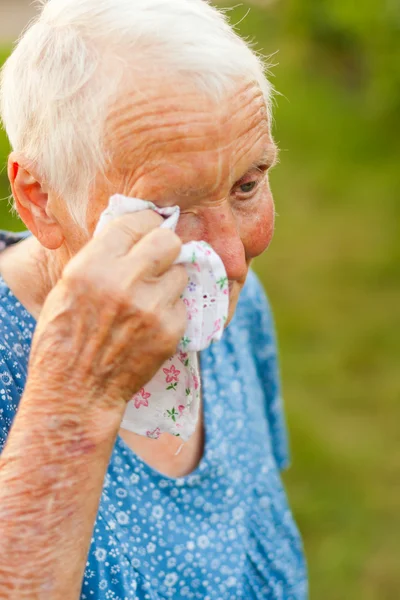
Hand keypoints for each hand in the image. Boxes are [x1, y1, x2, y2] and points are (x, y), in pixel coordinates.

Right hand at [26, 210, 187, 412]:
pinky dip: (171, 311)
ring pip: (181, 273)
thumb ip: (101, 256)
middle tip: (158, 259)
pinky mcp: (169, 331)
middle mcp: (124, 282)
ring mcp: (151, 307)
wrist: (76, 389)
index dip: (146, 223)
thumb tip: (132, 232)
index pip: (136, 222)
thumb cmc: (64, 336)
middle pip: (169, 241)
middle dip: (165, 247)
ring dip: (169, 281)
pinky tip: (151, 324)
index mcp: (93, 265)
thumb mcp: (68, 285)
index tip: (148, 229)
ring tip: (150, 298)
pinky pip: (182, 305)